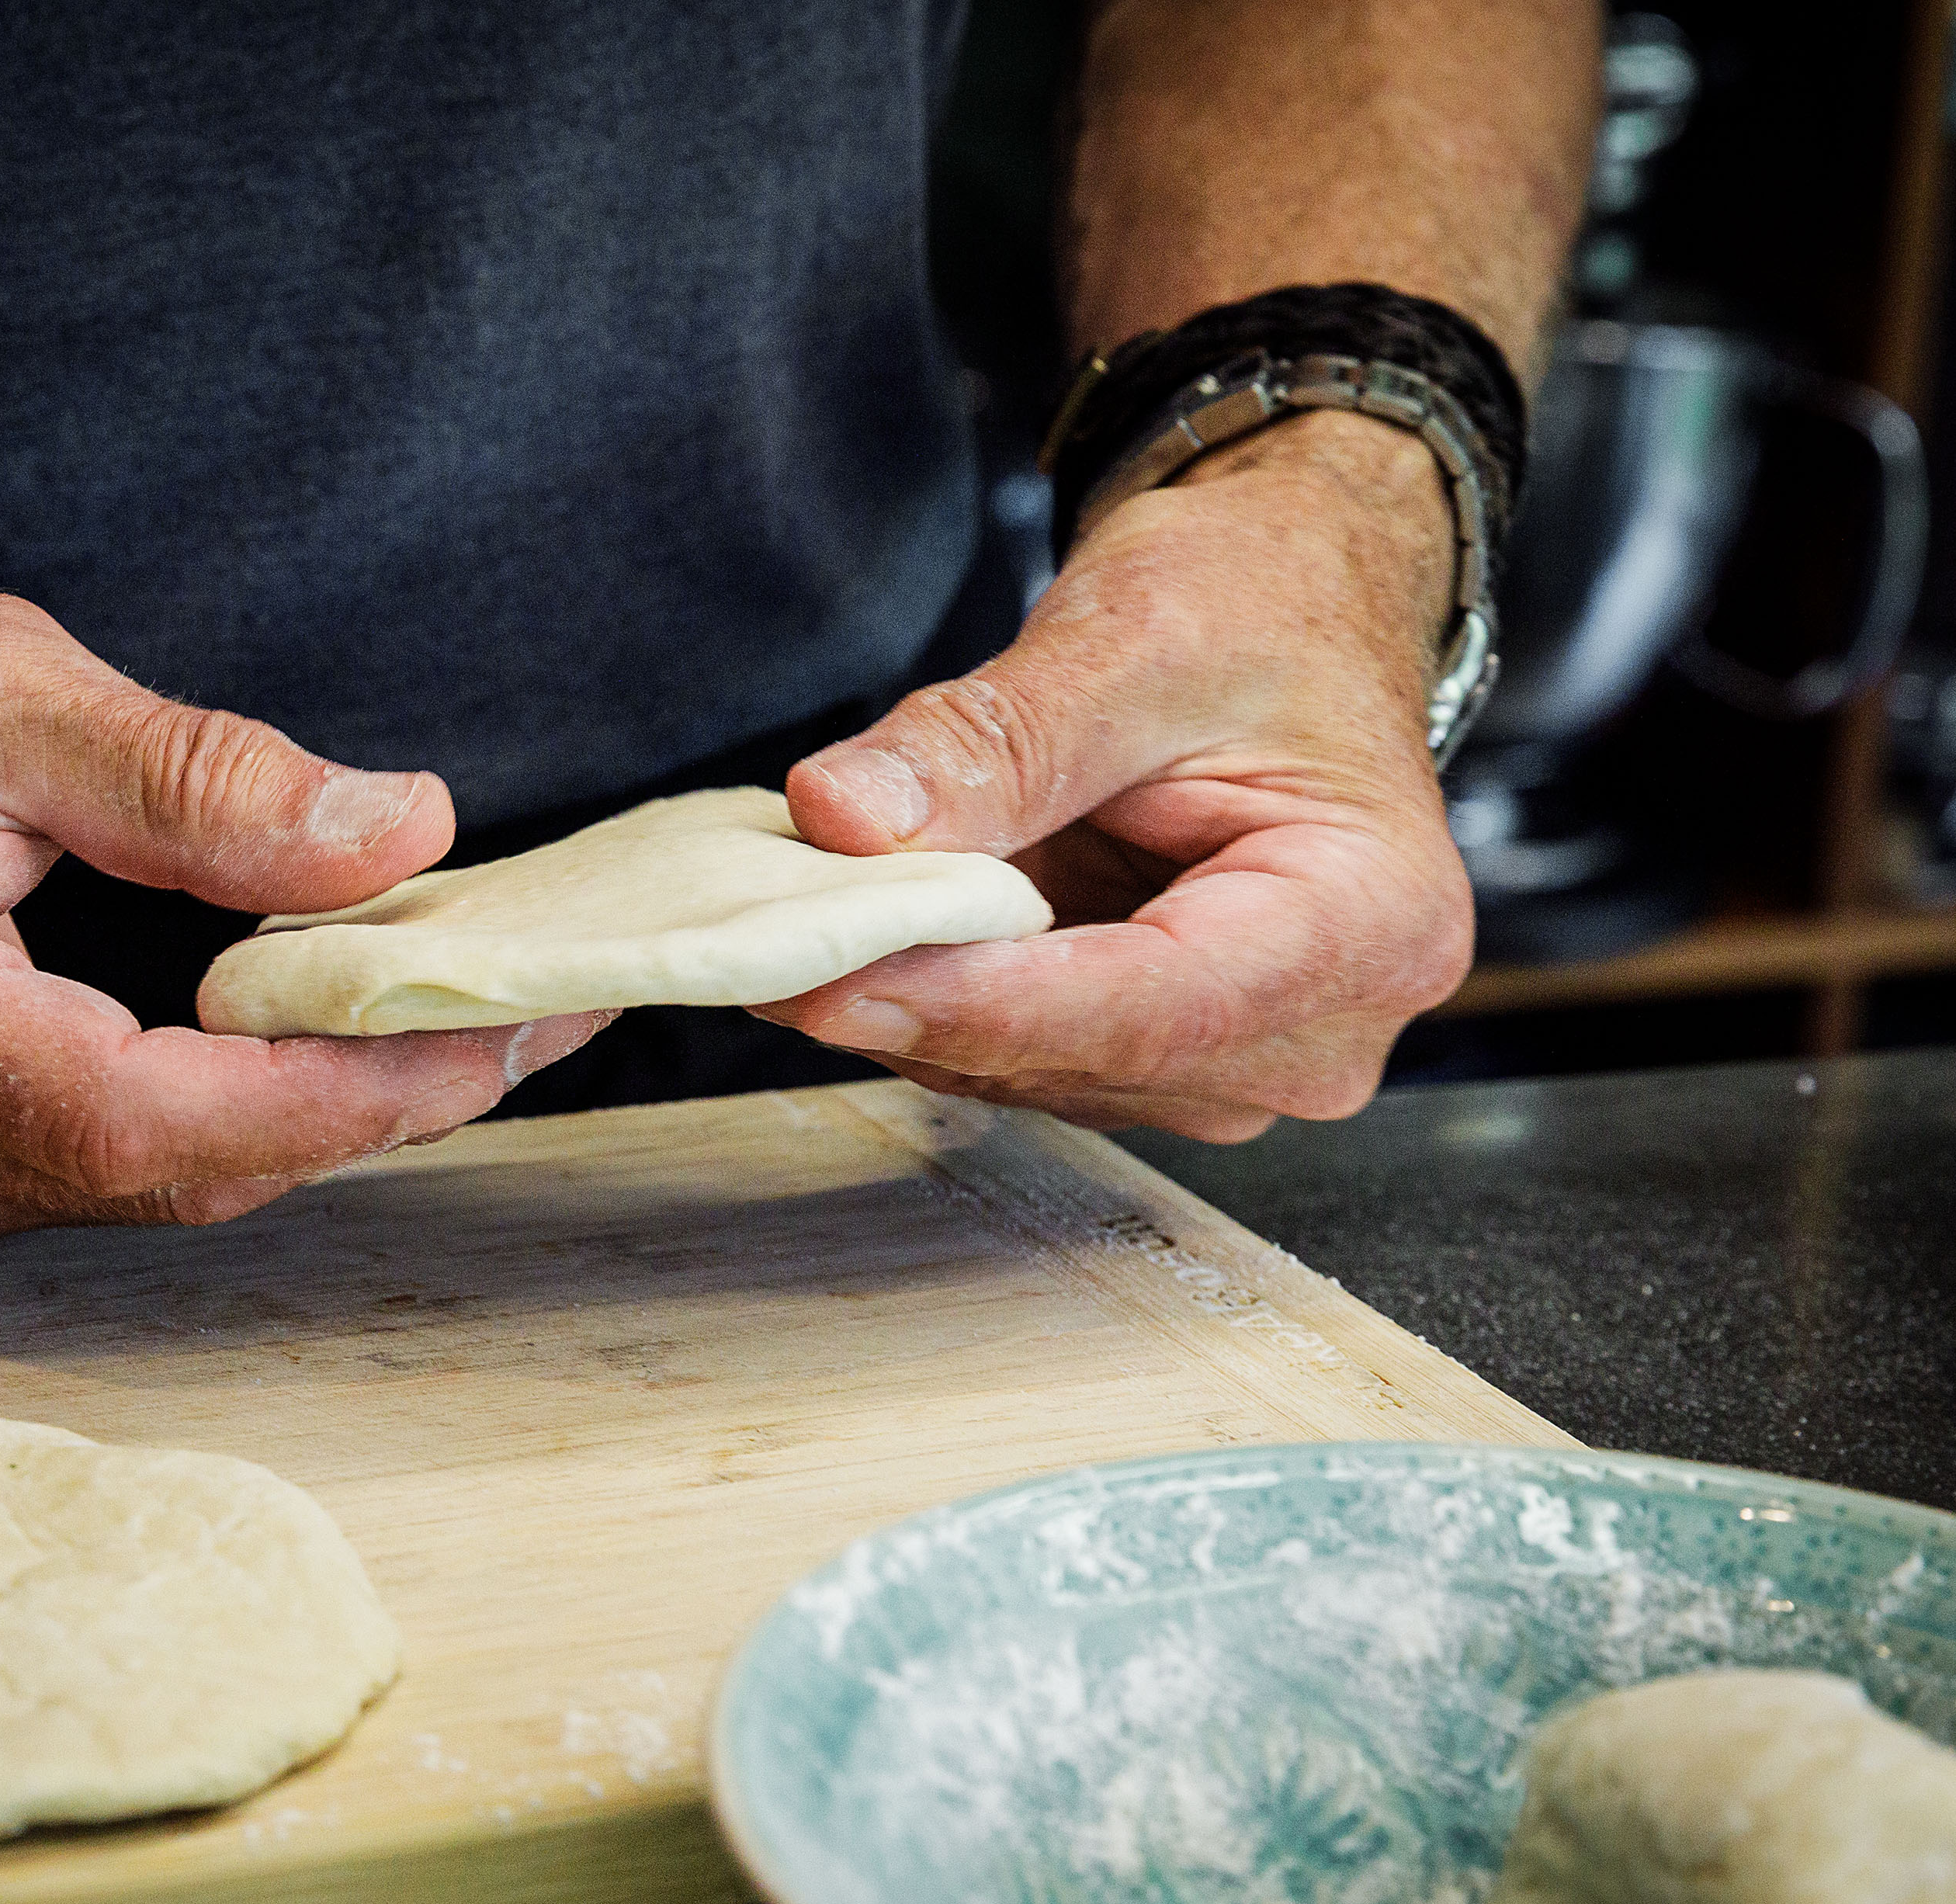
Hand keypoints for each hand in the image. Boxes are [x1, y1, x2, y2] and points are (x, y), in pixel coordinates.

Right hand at [0, 557, 602, 1250]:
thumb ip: (195, 773)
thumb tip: (395, 834)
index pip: (147, 1117)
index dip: (341, 1093)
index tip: (493, 1032)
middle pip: (179, 1172)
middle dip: (372, 1101)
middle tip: (526, 1009)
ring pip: (164, 1183)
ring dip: (319, 1106)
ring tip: (455, 1009)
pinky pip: (121, 1167)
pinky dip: (242, 1107)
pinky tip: (327, 1035)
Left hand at [763, 411, 1473, 1140]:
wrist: (1292, 602)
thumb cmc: (1261, 607)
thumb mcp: (1129, 640)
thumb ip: (989, 740)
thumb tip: (842, 818)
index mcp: (1370, 925)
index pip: (1150, 1005)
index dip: (978, 1003)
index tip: (831, 981)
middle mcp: (1324, 1027)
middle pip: (1090, 1053)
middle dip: (922, 1001)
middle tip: (765, 942)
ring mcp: (1244, 1056)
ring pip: (1040, 1069)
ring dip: (916, 1003)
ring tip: (801, 922)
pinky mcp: (1164, 1050)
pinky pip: (1027, 1050)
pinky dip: (938, 995)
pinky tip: (865, 936)